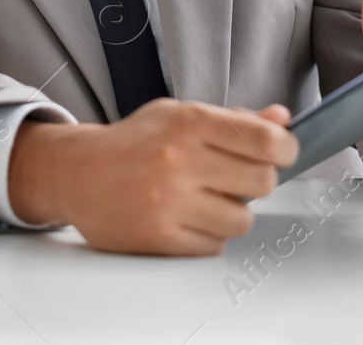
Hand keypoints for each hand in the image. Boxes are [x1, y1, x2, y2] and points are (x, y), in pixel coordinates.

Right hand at [7, 99, 297, 255]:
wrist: (77, 173)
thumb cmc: (133, 143)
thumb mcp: (179, 116)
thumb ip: (232, 120)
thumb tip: (282, 119)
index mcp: (188, 122)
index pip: (266, 140)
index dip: (285, 149)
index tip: (281, 152)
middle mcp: (179, 159)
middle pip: (262, 182)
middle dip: (256, 181)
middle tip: (235, 177)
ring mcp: (169, 200)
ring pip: (242, 219)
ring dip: (232, 212)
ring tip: (206, 199)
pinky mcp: (160, 237)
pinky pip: (214, 245)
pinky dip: (207, 234)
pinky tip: (185, 217)